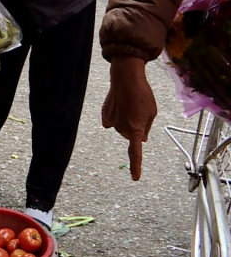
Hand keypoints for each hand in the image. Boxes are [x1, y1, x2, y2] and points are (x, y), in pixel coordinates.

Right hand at [103, 56, 157, 180]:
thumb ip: (146, 128)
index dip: (135, 166)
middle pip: (131, 135)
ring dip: (127, 121)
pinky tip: (120, 106)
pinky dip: (116, 117)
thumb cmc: (142, 95)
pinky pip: (111, 122)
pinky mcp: (105, 115)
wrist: (125, 79)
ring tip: (131, 105)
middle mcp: (122, 129)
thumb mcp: (152, 113)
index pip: (135, 153)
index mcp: (136, 130)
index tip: (135, 177)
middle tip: (141, 112)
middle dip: (136, 128)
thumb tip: (141, 139)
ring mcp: (111, 123)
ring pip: (122, 128)